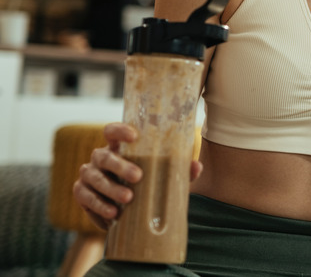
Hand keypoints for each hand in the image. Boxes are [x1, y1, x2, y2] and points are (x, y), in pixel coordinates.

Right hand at [71, 123, 203, 229]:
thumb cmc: (147, 183)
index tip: (134, 135)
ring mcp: (88, 174)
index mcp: (119, 147)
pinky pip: (85, 197)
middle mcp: (100, 157)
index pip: (112, 131)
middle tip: (138, 176)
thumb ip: (178, 170)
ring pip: (94, 177)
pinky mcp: (81, 193)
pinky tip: (113, 214)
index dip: (120, 130)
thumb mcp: (163, 175)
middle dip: (120, 166)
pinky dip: (99, 206)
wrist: (128, 210)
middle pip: (104, 156)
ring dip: (110, 188)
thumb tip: (196, 166)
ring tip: (128, 199)